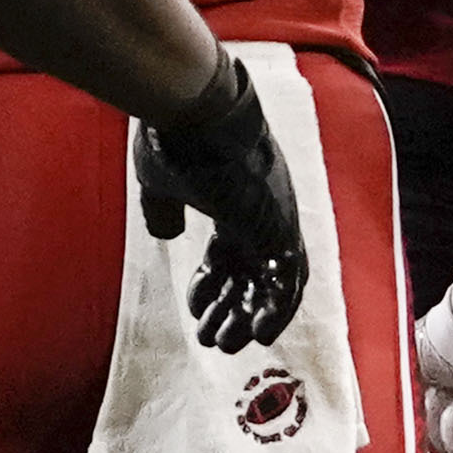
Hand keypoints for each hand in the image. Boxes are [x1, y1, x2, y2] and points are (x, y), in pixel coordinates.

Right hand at [136, 57, 309, 351]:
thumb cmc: (176, 138)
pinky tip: (258, 333)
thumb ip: (165, 210)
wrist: (196, 108)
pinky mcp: (282, 225)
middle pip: (254, 274)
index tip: (195, 311)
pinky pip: (290, 278)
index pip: (231, 255)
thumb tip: (165, 234)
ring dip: (252, 316)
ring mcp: (276, 219)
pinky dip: (278, 308)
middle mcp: (262, 213)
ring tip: (226, 344)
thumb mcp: (162, 183)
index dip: (213, 287)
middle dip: (233, 310)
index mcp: (234, 202)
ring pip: (274, 283)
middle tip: (214, 341)